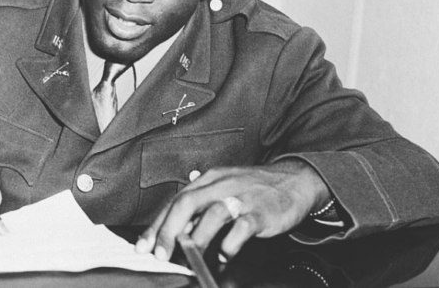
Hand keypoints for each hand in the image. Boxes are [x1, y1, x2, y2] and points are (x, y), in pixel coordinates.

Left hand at [135, 159, 329, 260]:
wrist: (295, 181)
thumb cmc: (254, 190)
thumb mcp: (223, 189)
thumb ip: (200, 207)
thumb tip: (172, 229)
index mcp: (209, 179)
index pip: (176, 200)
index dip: (158, 224)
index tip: (144, 245)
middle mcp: (222, 185)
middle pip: (188, 203)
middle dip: (169, 230)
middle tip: (160, 254)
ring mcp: (243, 197)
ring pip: (213, 214)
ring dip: (197, 238)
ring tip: (190, 258)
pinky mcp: (263, 212)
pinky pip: (243, 228)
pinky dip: (231, 243)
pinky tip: (225, 255)